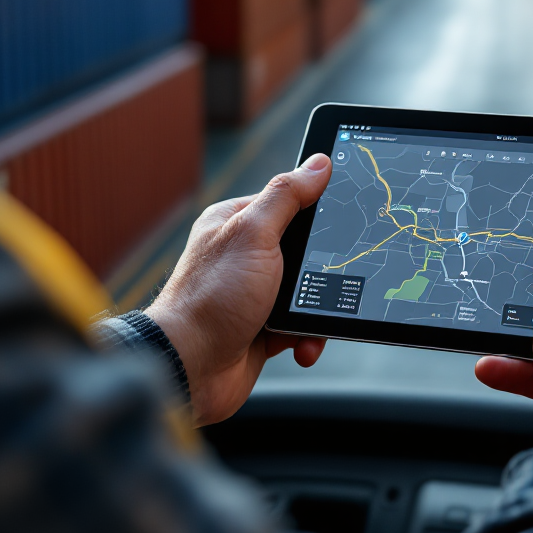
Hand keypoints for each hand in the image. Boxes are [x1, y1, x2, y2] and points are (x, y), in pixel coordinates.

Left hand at [147, 154, 332, 426]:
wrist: (189, 369)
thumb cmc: (211, 298)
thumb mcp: (254, 234)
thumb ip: (287, 196)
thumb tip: (318, 164)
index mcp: (236, 222)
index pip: (287, 202)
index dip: (316, 209)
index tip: (344, 216)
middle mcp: (243, 255)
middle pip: (303, 250)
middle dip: (322, 270)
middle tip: (331, 278)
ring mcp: (253, 294)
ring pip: (306, 291)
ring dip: (316, 310)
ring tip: (309, 323)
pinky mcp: (262, 328)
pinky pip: (299, 325)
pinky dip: (306, 336)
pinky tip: (301, 344)